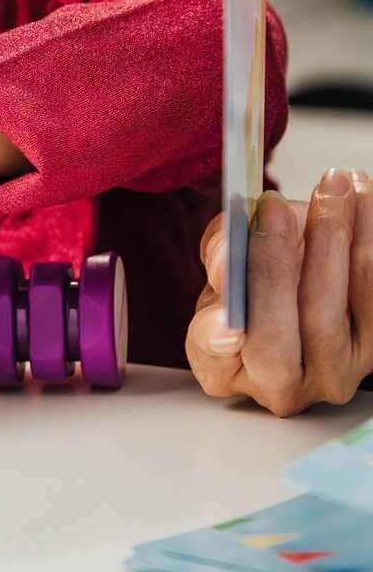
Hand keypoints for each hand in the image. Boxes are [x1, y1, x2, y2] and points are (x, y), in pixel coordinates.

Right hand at [187, 168, 372, 415]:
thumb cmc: (247, 285)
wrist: (291, 294)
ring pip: (340, 307)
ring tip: (334, 184)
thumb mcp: (218, 267)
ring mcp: (335, 373)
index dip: (216, 330)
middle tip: (276, 207)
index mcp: (223, 370)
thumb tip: (229, 257)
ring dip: (337, 236)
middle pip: (282, 331)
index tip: (221, 282)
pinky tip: (363, 197)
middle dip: (278, 259)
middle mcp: (282, 386)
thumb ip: (219, 255)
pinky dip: (370, 238)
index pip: (215, 354)